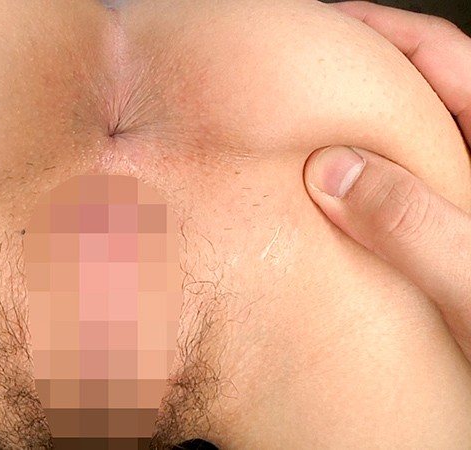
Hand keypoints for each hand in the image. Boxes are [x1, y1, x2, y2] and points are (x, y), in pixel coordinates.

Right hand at [305, 2, 470, 357]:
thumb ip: (417, 228)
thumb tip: (335, 173)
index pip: (450, 61)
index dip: (387, 31)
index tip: (326, 20)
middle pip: (422, 98)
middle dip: (359, 77)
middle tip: (298, 70)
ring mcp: (462, 211)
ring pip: (405, 151)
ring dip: (354, 136)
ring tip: (300, 128)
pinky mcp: (443, 245)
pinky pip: (392, 200)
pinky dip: (356, 190)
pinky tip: (324, 200)